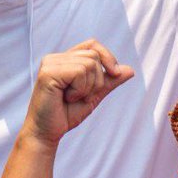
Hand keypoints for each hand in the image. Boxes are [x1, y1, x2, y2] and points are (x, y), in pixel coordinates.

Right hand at [20, 40, 134, 146]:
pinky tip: (66, 98)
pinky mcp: (48, 72)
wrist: (47, 132)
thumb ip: (109, 82)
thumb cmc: (65, 114)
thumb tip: (130, 70)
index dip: (108, 56)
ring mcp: (50, 63)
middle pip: (94, 55)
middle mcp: (56, 58)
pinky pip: (79, 72)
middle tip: (81, 96)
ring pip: (89, 63)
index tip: (115, 74)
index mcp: (65, 60)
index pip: (93, 45)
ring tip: (71, 98)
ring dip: (87, 87)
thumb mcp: (93, 95)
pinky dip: (79, 89)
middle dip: (97, 80)